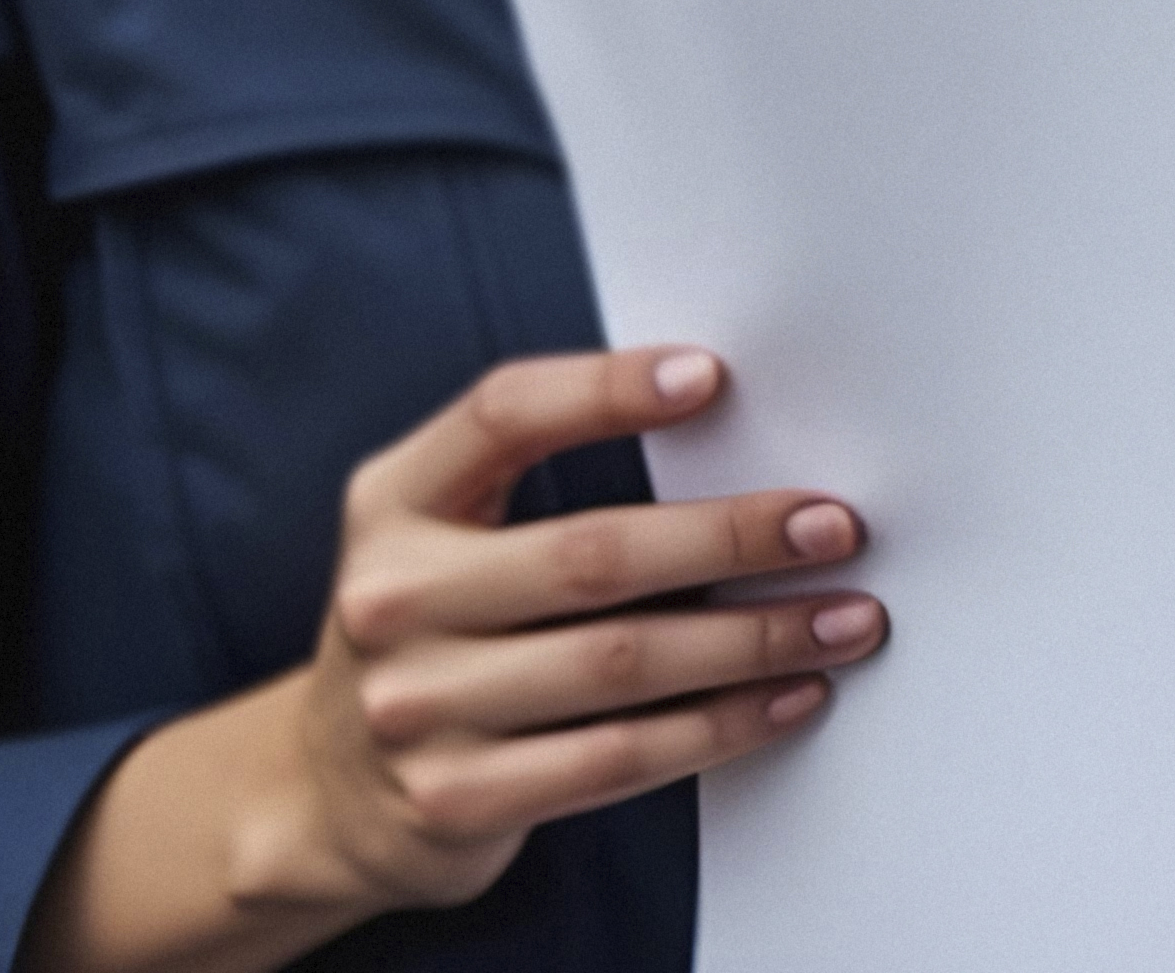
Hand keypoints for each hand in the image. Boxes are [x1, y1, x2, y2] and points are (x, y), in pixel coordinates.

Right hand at [29, 346, 879, 972]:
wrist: (328, 791)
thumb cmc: (436, 629)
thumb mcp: (447, 536)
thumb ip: (550, 476)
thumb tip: (736, 430)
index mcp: (392, 504)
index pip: (501, 416)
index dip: (606, 389)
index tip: (712, 376)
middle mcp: (392, 601)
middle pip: (593, 555)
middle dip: (732, 538)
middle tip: (835, 526)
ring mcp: (419, 707)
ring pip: (625, 663)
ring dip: (757, 638)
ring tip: (847, 618)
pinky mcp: (458, 797)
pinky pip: (621, 756)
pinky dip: (724, 725)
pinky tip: (791, 697)